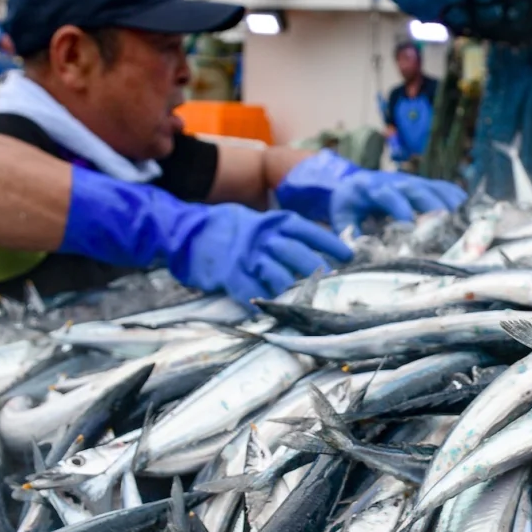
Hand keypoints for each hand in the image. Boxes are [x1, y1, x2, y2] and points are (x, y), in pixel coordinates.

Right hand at [182, 208, 351, 302]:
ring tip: (300, 300)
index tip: (348, 255)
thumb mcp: (255, 223)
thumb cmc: (225, 229)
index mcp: (271, 222)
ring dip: (292, 290)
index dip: (329, 242)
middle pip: (297, 254)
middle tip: (329, 281)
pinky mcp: (230, 274)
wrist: (183, 231)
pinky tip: (268, 309)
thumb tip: (311, 254)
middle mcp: (262, 237)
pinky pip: (252, 292)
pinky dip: (262, 303)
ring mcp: (246, 256)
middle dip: (316, 270)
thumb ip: (279, 236)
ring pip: (279, 276)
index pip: (307, 231)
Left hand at [275, 149, 465, 229]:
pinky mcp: (426, 184)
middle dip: (434, 208)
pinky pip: (447, 189)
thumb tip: (354, 256)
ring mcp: (415, 181)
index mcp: (373, 188)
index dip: (401, 209)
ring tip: (467, 226)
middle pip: (420, 190)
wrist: (354, 182)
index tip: (410, 228)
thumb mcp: (342, 218)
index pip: (389, 195)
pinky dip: (460, 201)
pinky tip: (472, 217)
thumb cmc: (350, 205)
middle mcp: (397, 181)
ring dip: (452, 206)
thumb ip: (348, 235)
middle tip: (448, 229)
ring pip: (437, 189)